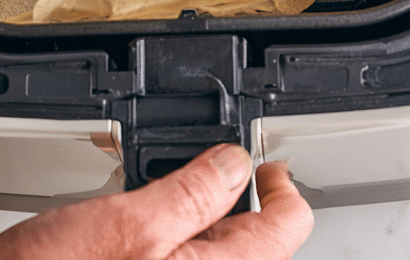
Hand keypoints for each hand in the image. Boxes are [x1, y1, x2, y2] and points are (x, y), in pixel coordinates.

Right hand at [0, 144, 313, 259]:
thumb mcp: (123, 226)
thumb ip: (190, 194)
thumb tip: (234, 163)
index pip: (286, 227)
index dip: (278, 182)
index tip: (261, 159)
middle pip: (250, 244)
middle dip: (229, 199)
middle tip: (201, 164)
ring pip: (208, 256)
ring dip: (194, 220)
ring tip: (160, 191)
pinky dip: (164, 243)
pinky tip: (132, 231)